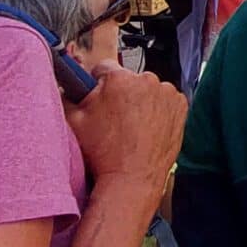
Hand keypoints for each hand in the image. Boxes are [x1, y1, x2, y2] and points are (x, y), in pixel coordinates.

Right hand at [66, 64, 185, 187]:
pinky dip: (159, 109)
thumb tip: (66, 84)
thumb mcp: (74, 122)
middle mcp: (146, 80)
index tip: (99, 96)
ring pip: (148, 89)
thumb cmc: (103, 153)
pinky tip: (148, 127)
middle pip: (128, 79)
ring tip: (133, 126)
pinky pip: (165, 100)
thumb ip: (67, 96)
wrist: (132, 178)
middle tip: (115, 118)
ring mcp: (166, 92)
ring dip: (141, 100)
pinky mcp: (180, 106)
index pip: (104, 68)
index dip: (98, 83)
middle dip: (121, 93)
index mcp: (119, 79)